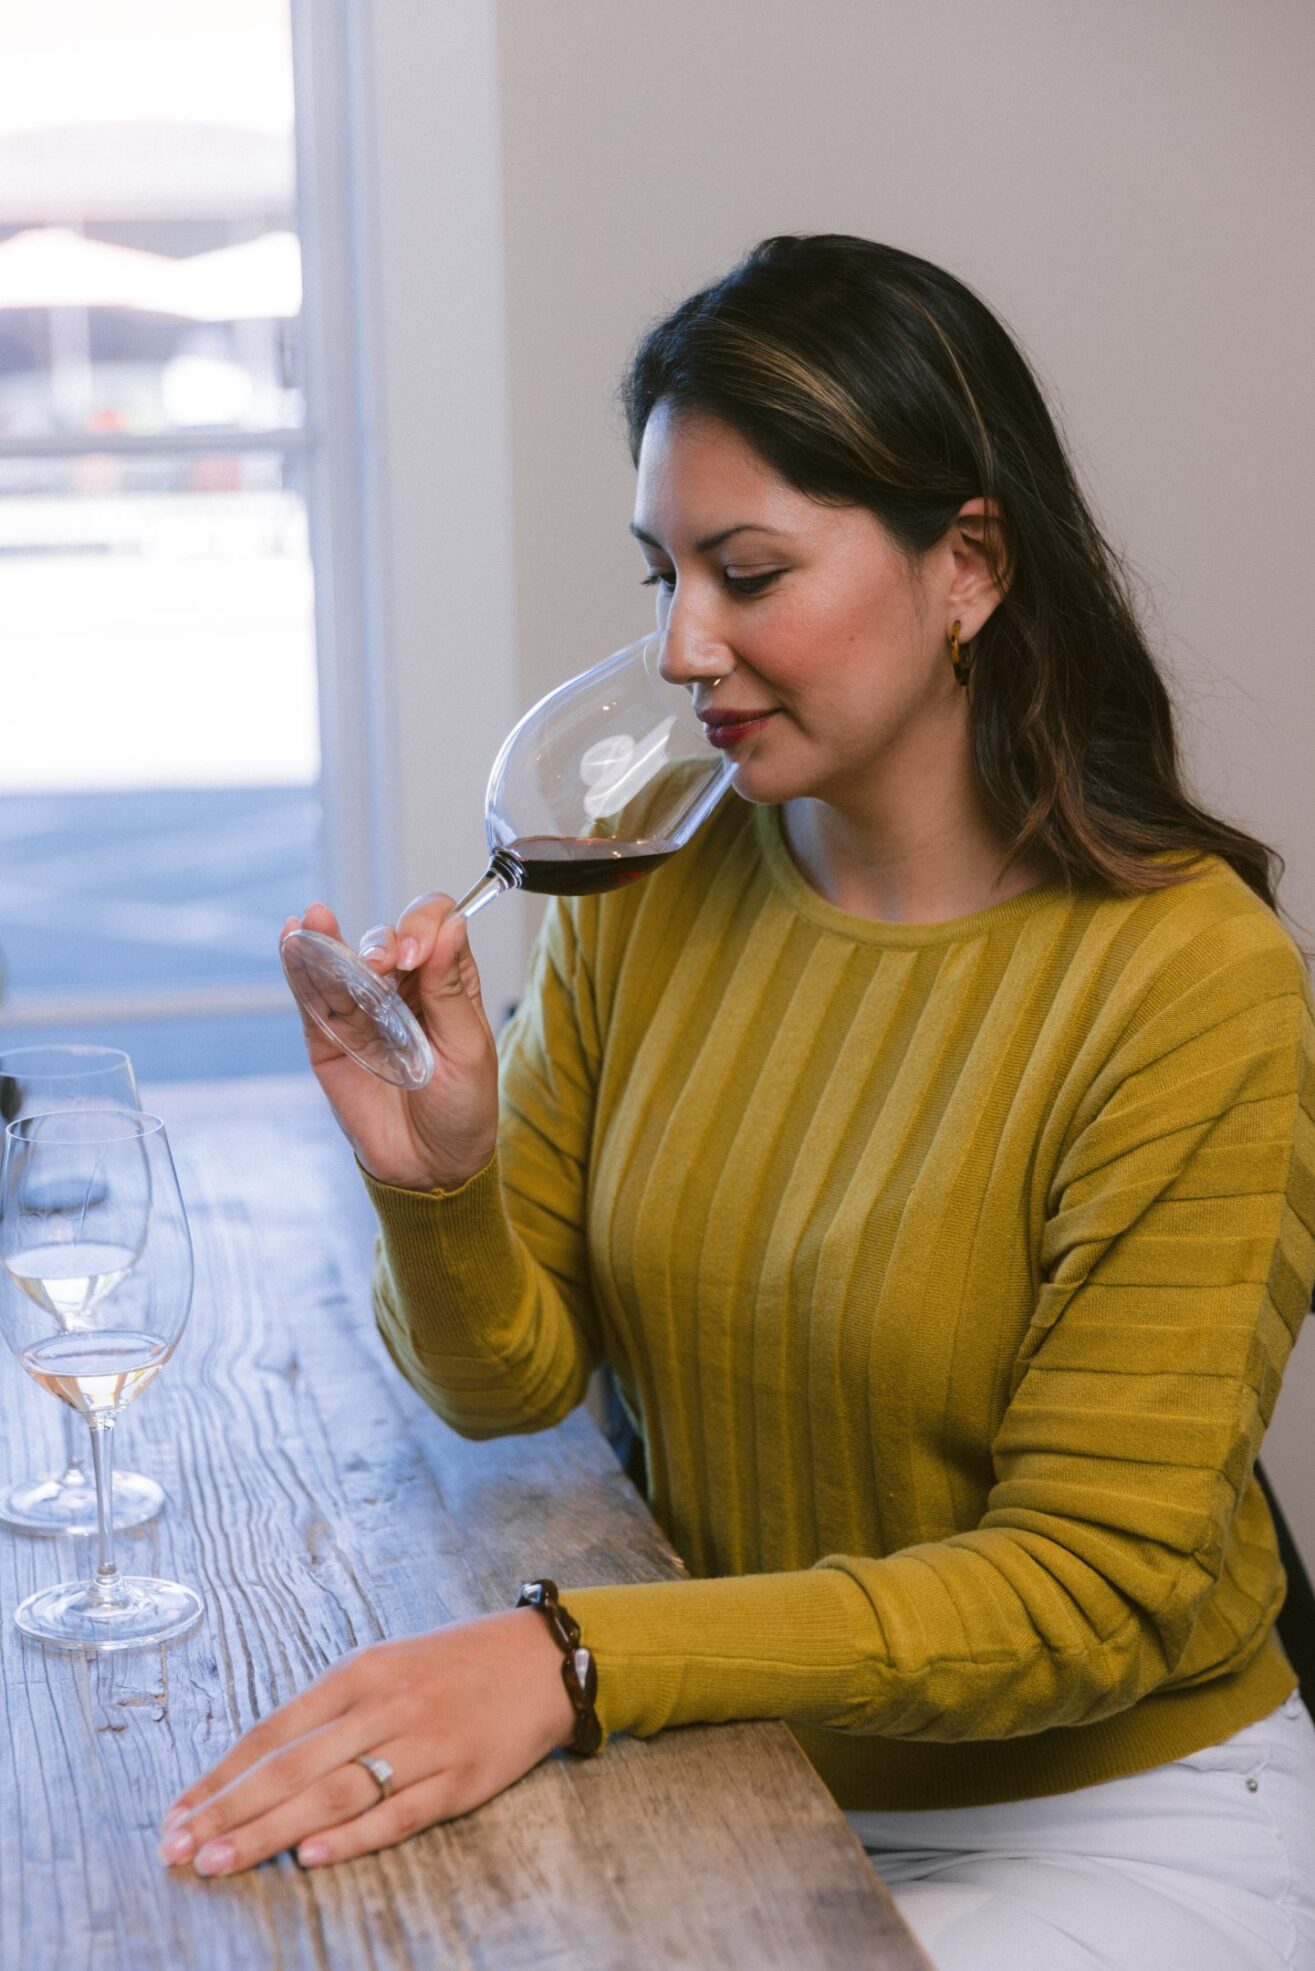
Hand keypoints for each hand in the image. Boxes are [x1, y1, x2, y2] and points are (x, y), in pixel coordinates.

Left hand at [157, 1611, 575, 1876]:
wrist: (542, 1659)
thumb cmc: (454, 1663)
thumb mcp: (386, 1664)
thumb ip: (330, 1710)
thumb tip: (260, 1765)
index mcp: (359, 1672)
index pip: (273, 1731)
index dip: (221, 1777)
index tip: (176, 1815)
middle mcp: (384, 1705)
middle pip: (292, 1768)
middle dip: (228, 1812)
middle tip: (179, 1851)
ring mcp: (422, 1743)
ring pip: (332, 1794)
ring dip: (269, 1832)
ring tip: (220, 1862)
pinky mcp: (459, 1779)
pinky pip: (397, 1813)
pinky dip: (351, 1837)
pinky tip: (309, 1856)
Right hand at [282, 897, 499, 1190]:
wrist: (429, 1167)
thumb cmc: (462, 1107)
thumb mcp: (468, 1047)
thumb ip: (451, 987)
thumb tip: (453, 925)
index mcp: (446, 983)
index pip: (434, 926)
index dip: (425, 926)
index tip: (420, 954)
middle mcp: (403, 989)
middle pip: (386, 939)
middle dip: (384, 942)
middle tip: (385, 965)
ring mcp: (363, 1011)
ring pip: (343, 960)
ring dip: (331, 937)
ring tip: (318, 920)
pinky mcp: (329, 1036)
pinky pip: (311, 994)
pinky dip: (299, 963)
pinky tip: (292, 935)